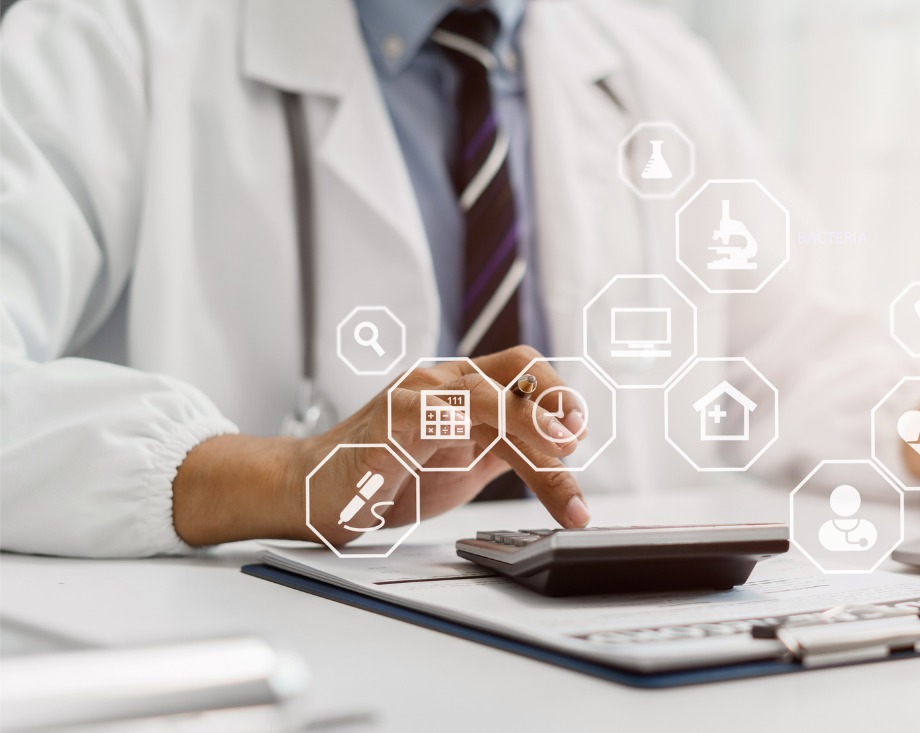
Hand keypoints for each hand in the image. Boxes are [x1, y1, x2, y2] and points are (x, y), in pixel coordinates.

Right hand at [173, 346, 590, 546]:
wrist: (309, 492)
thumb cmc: (384, 477)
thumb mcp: (464, 465)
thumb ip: (506, 450)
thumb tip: (560, 448)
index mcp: (463, 390)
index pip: (525, 373)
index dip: (559, 397)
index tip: (580, 436)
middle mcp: (443, 383)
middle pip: (516, 372)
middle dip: (556, 404)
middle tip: (576, 443)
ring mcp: (417, 397)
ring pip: (487, 396)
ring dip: (531, 428)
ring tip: (559, 456)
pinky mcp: (391, 422)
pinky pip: (438, 414)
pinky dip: (474, 430)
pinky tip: (493, 451)